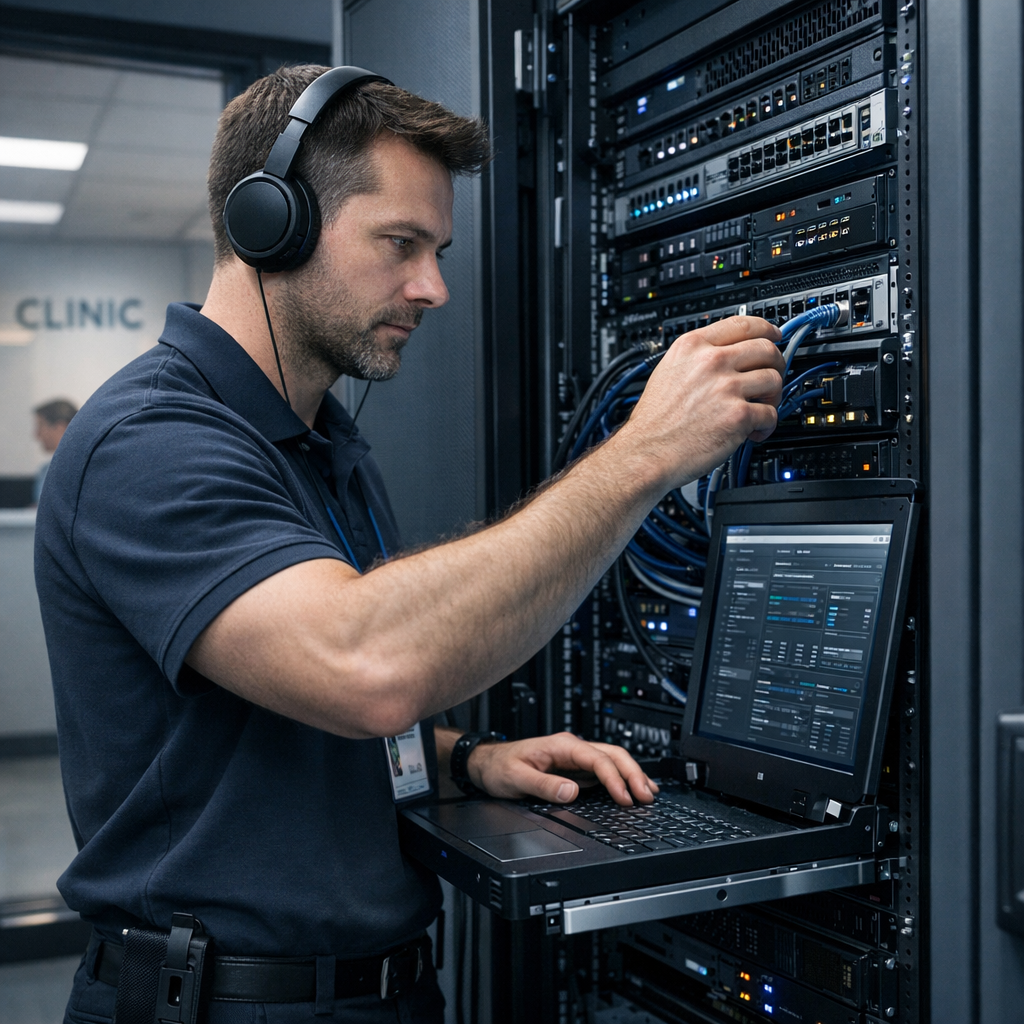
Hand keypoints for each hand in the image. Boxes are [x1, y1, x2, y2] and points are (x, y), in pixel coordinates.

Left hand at [466, 731, 659, 805]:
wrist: (486, 763)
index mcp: (561, 746)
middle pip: (613, 754)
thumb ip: (544, 785)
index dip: (614, 778)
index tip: (624, 797)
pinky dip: (621, 779)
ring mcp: (575, 758)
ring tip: (649, 793)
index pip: (597, 758)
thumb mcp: (516, 778)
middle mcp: (572, 749)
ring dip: (631, 775)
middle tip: (647, 796)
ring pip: (612, 760)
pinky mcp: (574, 770)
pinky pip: (604, 771)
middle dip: (633, 773)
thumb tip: (572, 792)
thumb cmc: (499, 767)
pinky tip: (630, 790)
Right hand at [613, 315, 784, 490]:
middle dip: (776, 365)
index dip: (766, 329)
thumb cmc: (654, 421)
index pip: (742, 324)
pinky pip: (771, 414)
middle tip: (770, 380)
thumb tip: (727, 355)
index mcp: (693, 347)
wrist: (647, 451)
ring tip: (759, 409)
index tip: (773, 336)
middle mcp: (711, 362)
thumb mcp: (668, 371)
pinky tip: (753, 432)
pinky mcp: (738, 415)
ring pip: (774, 379)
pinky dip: (767, 426)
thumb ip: (697, 358)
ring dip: (773, 397)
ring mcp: (726, 387)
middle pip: (765, 349)